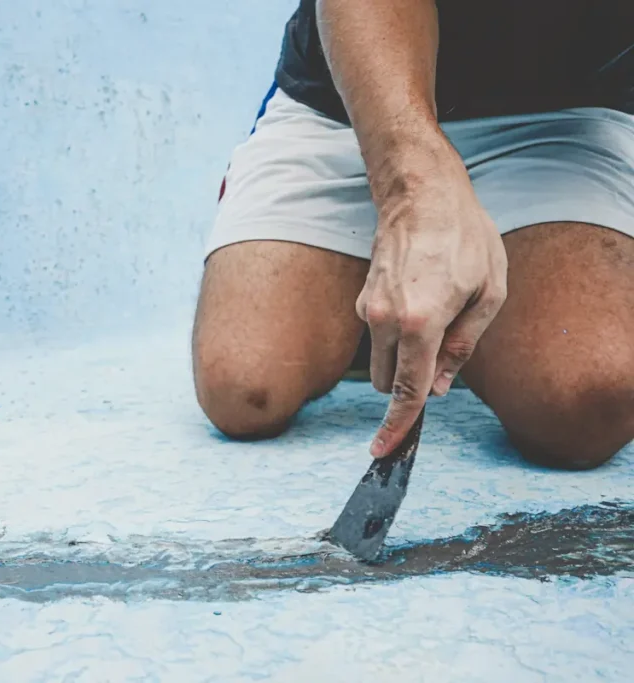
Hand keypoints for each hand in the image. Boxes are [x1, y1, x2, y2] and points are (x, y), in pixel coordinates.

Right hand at [358, 143, 507, 457]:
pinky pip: (379, 335)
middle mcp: (384, 321)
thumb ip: (463, 348)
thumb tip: (439, 388)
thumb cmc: (464, 239)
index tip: (384, 452)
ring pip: (383, 359)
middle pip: (390, 381)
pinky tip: (423, 296)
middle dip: (412, 382)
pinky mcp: (362, 300)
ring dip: (406, 355)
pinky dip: (398, 333)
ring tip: (439, 310)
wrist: (421, 196)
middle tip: (445, 354)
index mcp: (420, 323)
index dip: (397, 427)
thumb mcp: (488, 294)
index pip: (407, 390)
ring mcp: (367, 310)